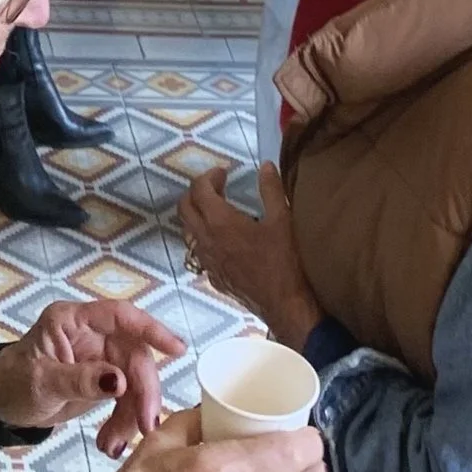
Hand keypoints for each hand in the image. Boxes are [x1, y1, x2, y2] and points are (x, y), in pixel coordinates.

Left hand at [0, 301, 184, 456]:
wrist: (3, 405)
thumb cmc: (14, 382)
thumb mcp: (42, 382)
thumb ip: (80, 380)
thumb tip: (119, 381)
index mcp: (73, 321)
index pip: (120, 317)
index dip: (151, 329)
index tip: (177, 349)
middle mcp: (92, 335)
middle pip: (134, 356)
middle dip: (143, 392)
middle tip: (145, 427)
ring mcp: (99, 358)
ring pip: (134, 381)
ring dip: (131, 414)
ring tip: (114, 444)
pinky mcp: (103, 381)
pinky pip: (126, 399)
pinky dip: (122, 421)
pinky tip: (111, 442)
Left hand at [179, 166, 321, 347]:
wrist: (286, 305)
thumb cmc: (285, 261)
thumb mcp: (283, 219)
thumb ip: (271, 189)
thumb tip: (266, 166)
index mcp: (220, 222)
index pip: (199, 190)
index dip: (209, 176)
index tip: (225, 172)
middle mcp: (206, 240)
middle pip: (184, 208)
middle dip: (197, 192)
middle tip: (218, 187)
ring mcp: (207, 261)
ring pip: (188, 231)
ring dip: (197, 214)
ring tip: (218, 209)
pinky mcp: (214, 277)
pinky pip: (198, 251)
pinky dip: (203, 237)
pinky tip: (223, 239)